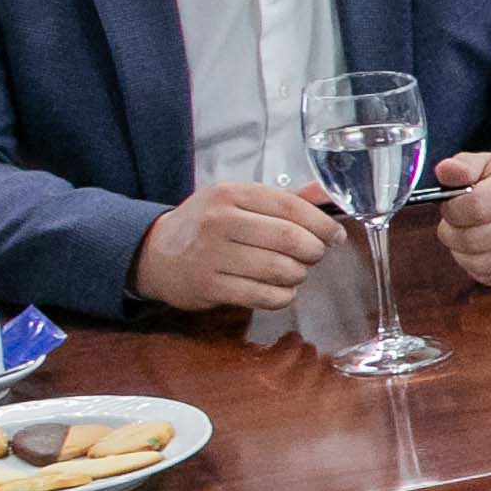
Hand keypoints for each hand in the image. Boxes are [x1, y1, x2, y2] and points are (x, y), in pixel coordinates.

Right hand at [129, 180, 338, 312]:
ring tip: (294, 272)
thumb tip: (330, 195)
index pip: (292, 207)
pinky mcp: (209, 287)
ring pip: (281, 270)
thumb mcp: (239, 201)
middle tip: (313, 255)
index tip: (335, 235)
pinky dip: (282, 296)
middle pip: (291, 239)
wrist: (155, 252)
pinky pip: (264, 297)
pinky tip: (279, 289)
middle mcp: (220, 221)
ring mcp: (212, 255)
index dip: (323, 224)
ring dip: (298, 275)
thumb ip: (285, 200)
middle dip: (314, 251)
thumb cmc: (207, 225)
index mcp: (232, 194)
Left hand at [429, 150, 490, 288]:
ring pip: (477, 263)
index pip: (474, 207)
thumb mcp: (486, 164)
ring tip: (468, 236)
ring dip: (461, 253)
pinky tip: (482, 250)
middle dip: (452, 234)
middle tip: (456, 224)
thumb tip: (446, 171)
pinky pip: (489, 277)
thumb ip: (462, 166)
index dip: (452, 210)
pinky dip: (476, 267)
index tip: (452, 205)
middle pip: (472, 240)